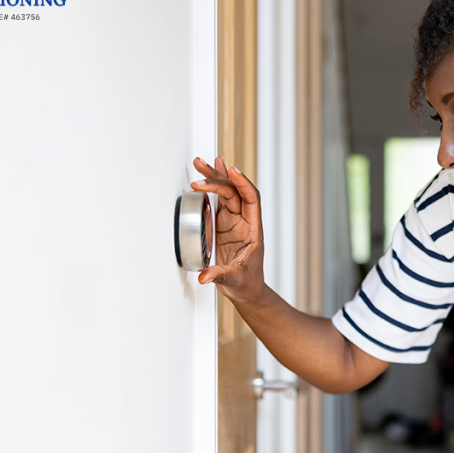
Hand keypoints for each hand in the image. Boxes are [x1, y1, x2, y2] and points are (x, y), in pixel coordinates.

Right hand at [190, 156, 264, 304]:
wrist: (247, 289)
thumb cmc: (248, 283)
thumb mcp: (236, 280)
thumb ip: (220, 275)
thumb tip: (205, 275)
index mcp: (253, 229)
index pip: (251, 199)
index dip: (242, 183)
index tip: (232, 171)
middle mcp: (244, 221)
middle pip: (234, 191)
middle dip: (218, 178)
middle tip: (202, 167)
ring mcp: (233, 221)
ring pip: (225, 193)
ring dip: (213, 178)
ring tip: (200, 163)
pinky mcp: (222, 224)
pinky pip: (217, 201)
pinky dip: (212, 186)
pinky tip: (207, 173)